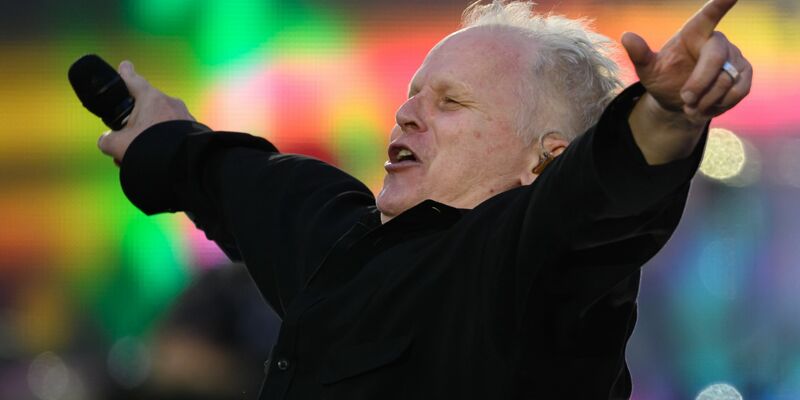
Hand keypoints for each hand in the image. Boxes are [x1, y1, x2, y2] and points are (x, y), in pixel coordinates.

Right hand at [97, 61, 194, 163]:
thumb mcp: (119, 145)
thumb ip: (106, 140)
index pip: (133, 80)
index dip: (125, 73)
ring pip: (160, 122)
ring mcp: (185, 116)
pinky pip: (174, 132)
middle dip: (135, 124)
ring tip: (141, 156)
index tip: (125, 66)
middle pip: (146, 107)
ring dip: (149, 136)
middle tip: (127, 141)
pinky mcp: (194, 130)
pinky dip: (165, 142)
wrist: (184, 164)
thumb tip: (106, 141)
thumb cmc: (151, 149)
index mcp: (151, 98)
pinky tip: (159, 159)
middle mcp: (170, 103)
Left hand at [621, 0, 751, 123]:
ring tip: (690, 106)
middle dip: (699, 83)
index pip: (708, 16)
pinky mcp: (744, 74)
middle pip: (715, 59)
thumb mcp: (647, 69)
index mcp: (693, 33)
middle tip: (684, 99)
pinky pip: (738, 91)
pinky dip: (720, 104)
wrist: (679, 103)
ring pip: (726, 80)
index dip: (719, 4)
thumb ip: (639, 54)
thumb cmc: (664, 79)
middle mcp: (717, 41)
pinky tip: (705, 107)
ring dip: (705, 99)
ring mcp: (734, 56)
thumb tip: (626, 36)